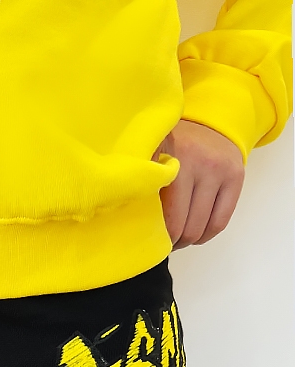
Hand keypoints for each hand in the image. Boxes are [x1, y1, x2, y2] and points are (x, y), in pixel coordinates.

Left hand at [152, 119, 244, 250]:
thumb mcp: (150, 157)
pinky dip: (206, 235)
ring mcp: (219, 170)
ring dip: (188, 240)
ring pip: (202, 227)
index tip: (149, 238)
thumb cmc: (170, 147)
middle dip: (172, 241)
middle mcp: (198, 162)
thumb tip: (134, 223)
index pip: (165, 215)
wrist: (206, 122)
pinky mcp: (235, 176)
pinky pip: (220, 221)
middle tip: (162, 242)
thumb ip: (144, 184)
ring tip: (177, 238)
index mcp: (170, 161)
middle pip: (184, 226)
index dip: (156, 235)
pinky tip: (195, 234)